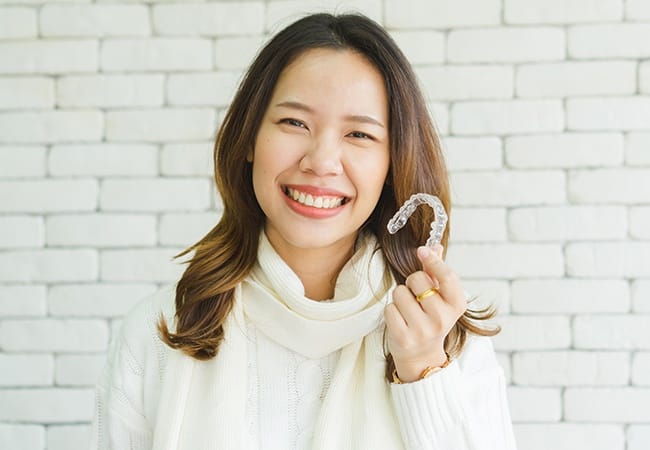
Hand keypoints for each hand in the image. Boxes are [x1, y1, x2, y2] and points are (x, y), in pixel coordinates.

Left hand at [384, 244, 466, 381]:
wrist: (422, 356)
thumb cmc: (431, 320)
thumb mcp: (441, 299)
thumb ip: (437, 272)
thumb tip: (435, 246)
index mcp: (456, 306)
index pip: (448, 277)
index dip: (433, 261)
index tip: (422, 251)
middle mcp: (442, 319)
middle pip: (417, 280)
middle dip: (411, 283)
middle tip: (416, 297)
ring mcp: (422, 330)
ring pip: (399, 293)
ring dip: (399, 298)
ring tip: (408, 310)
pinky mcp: (403, 337)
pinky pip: (389, 308)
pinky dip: (391, 311)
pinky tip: (400, 320)